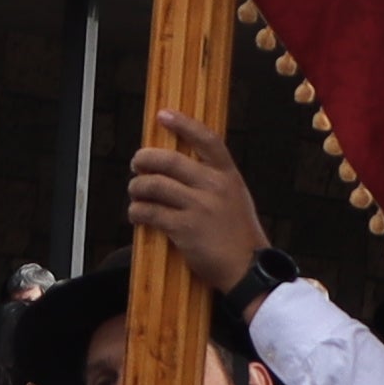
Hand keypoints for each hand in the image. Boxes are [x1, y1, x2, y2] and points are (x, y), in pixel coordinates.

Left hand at [123, 114, 266, 295]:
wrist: (248, 269)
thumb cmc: (239, 236)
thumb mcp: (236, 199)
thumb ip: (214, 181)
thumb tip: (182, 169)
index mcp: (228, 176)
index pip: (206, 140)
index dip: (183, 124)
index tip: (163, 115)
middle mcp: (214, 186)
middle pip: (169, 161)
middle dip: (145, 159)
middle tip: (136, 164)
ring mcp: (199, 207)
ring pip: (154, 185)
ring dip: (137, 188)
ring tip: (135, 192)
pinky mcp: (184, 228)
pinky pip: (150, 212)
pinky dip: (137, 211)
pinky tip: (136, 214)